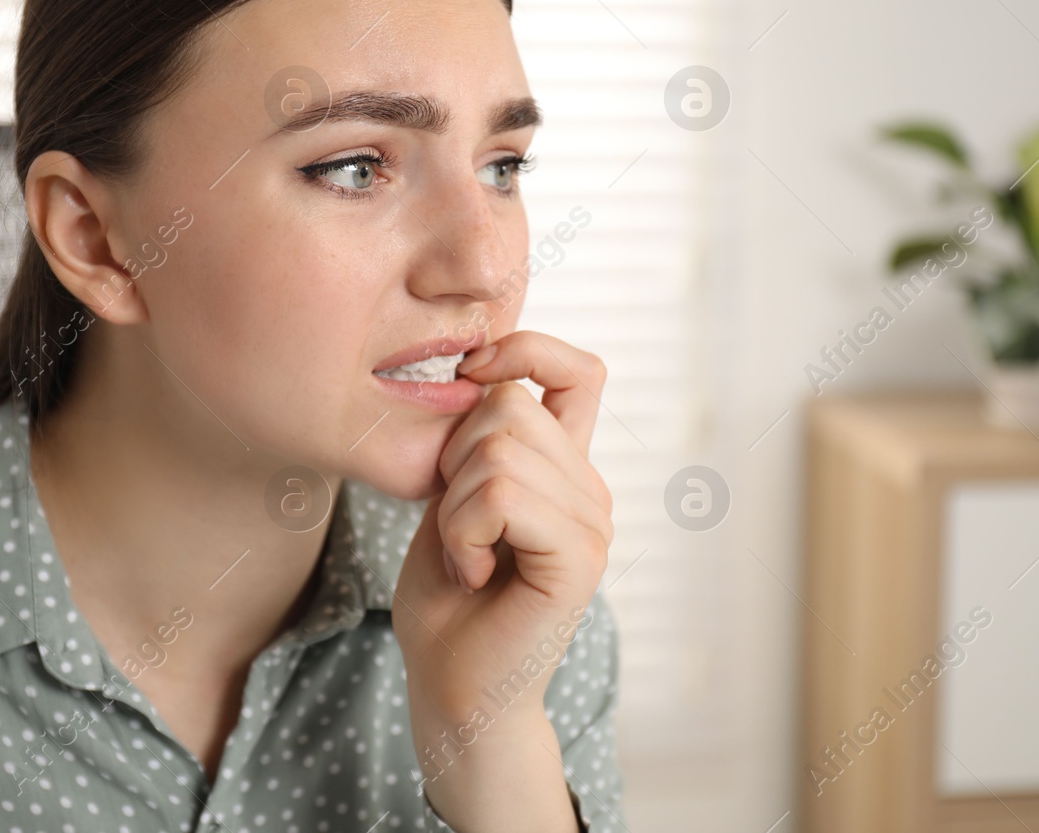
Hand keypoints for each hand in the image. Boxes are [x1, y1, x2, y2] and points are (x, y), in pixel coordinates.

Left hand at [391, 330, 612, 830]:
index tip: (467, 379)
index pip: (578, 369)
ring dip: (453, 506)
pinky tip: (473, 573)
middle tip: (457, 527)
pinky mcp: (579, 558)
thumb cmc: (445, 600)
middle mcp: (590, 488)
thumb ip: (478, 439)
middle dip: (452, 458)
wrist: (451, 688)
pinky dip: (464, 532)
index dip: (524, 350)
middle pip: (509, 404)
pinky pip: (503, 497)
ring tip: (466, 556)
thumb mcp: (451, 496)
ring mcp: (593, 522)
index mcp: (566, 467)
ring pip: (498, 449)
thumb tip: (478, 369)